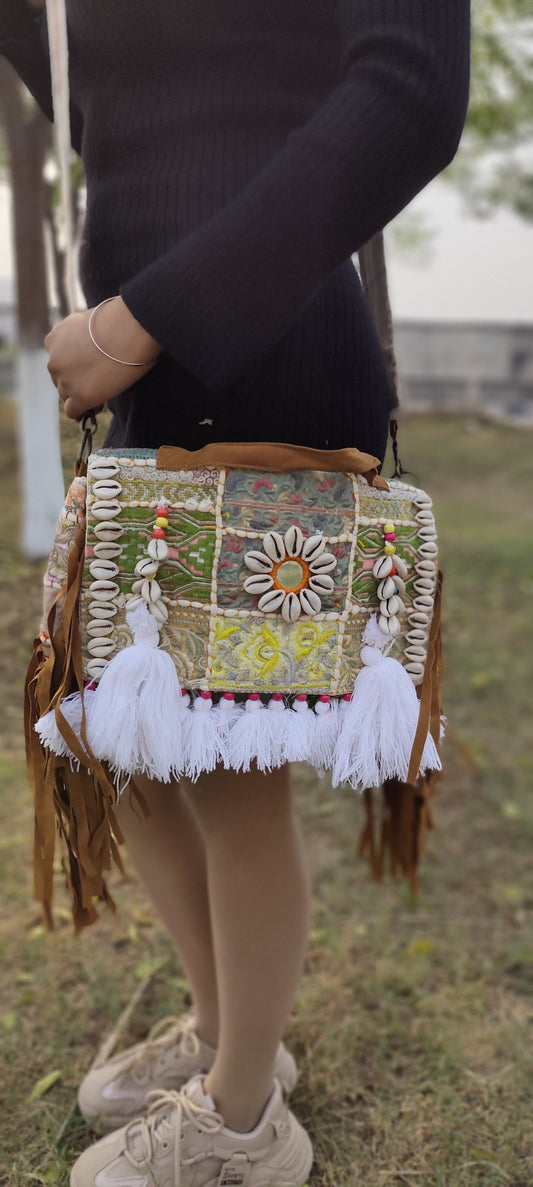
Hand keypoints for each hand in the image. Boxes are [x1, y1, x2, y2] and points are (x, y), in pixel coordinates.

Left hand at [44, 297, 160, 419]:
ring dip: (81, 395)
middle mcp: (54, 361)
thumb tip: (89, 347)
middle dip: (77, 381)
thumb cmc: (119, 321)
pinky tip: (98, 403)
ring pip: (66, 395)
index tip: (91, 365)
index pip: (58, 360)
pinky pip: (73, 411)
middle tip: (100, 379)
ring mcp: (65, 380)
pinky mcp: (79, 396)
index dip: (75, 365)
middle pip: (60, 379)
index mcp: (54, 340)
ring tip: (103, 391)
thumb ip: (80, 335)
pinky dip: (83, 409)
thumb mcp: (89, 321)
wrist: (130, 329)